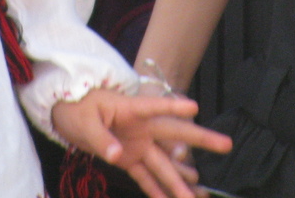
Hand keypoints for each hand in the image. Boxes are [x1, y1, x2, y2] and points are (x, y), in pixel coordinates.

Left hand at [51, 88, 231, 197]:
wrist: (67, 113)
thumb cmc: (78, 107)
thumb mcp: (85, 120)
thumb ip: (102, 138)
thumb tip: (118, 155)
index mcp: (131, 109)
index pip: (155, 106)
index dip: (174, 106)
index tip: (194, 107)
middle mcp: (142, 127)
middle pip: (174, 134)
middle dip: (200, 140)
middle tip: (227, 145)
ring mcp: (138, 144)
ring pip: (163, 163)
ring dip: (179, 180)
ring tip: (198, 196)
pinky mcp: (130, 159)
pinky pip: (146, 176)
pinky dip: (157, 190)